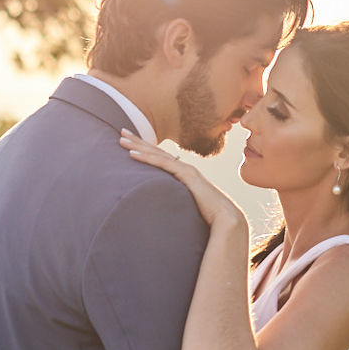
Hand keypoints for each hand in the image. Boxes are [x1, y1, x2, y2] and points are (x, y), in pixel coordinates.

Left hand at [120, 131, 247, 232]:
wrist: (226, 217)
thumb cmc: (209, 216)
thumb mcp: (188, 207)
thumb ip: (178, 204)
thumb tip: (166, 213)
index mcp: (184, 174)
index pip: (161, 158)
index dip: (145, 149)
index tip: (130, 144)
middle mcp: (184, 168)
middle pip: (157, 151)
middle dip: (138, 141)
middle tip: (122, 132)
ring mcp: (185, 169)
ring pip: (157, 154)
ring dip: (138, 145)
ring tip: (122, 138)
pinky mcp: (186, 175)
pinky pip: (162, 163)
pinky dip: (146, 157)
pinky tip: (132, 154)